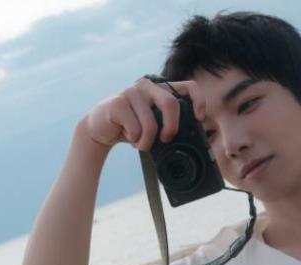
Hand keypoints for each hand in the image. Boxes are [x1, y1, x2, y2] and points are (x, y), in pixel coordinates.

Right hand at [81, 77, 205, 151]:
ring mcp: (132, 92)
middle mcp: (148, 86)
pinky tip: (129, 137)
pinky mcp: (118, 103)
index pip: (189, 86)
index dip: (198, 101)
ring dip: (147, 142)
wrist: (101, 128)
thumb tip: (192, 139)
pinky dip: (135, 140)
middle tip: (166, 139)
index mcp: (162, 89)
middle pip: (170, 103)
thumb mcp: (155, 124)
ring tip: (141, 143)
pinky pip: (135, 129)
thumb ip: (169, 124)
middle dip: (171, 127)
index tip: (199, 118)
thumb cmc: (133, 127)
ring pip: (151, 123)